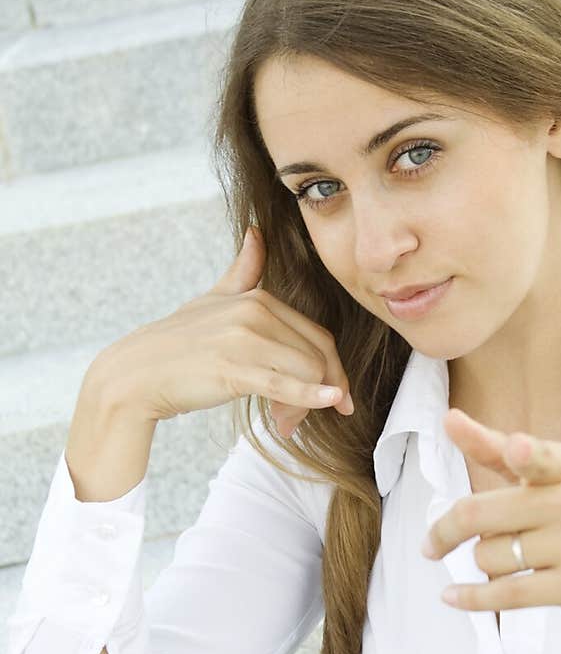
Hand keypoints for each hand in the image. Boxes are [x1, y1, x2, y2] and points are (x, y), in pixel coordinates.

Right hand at [93, 225, 354, 431]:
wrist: (137, 373)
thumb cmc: (178, 341)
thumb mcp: (213, 298)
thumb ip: (242, 270)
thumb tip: (257, 232)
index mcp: (259, 299)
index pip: (317, 337)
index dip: (329, 369)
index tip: (330, 396)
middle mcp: (256, 313)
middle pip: (318, 356)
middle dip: (323, 389)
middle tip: (300, 416)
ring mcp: (245, 339)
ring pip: (308, 372)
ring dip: (307, 403)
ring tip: (284, 421)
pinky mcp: (235, 368)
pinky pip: (285, 384)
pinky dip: (312, 396)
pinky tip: (330, 403)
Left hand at [422, 408, 560, 643]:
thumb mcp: (558, 480)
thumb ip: (498, 452)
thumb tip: (449, 418)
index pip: (544, 457)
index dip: (528, 453)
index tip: (516, 449)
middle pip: (481, 515)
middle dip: (446, 532)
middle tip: (431, 544)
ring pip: (490, 557)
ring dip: (482, 565)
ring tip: (504, 563)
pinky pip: (508, 593)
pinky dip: (473, 598)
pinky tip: (453, 596)